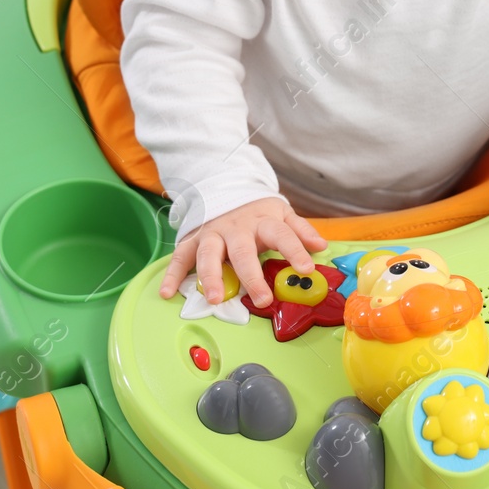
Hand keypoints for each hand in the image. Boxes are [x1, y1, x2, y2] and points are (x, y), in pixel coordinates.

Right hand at [156, 195, 328, 307]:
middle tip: (262, 298)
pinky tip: (167, 293)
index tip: (306, 268)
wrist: (226, 189)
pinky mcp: (193, 239)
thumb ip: (301, 231)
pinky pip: (180, 256)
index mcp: (262, 221)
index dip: (295, 250)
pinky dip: (172, 274)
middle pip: (243, 250)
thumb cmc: (259, 212)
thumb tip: (321, 247)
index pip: (282, 234)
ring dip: (210, 276)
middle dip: (251, 275)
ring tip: (215, 298)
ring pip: (209, 253)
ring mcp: (212, 233)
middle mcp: (236, 228)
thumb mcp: (282, 214)